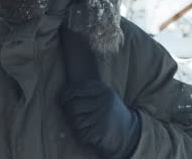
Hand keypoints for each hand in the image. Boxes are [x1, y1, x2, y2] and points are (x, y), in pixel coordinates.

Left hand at [59, 25, 140, 157]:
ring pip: (76, 121)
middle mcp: (103, 102)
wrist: (128, 130)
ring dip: (77, 124)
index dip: (65, 97)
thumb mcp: (103, 93)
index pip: (74, 91)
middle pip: (72, 107)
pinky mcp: (102, 131)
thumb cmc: (109, 109)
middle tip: (73, 114)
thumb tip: (72, 57)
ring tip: (85, 122)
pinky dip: (82, 135)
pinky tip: (90, 132)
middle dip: (70, 112)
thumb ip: (88, 87)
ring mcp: (102, 117)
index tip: (64, 100)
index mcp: (102, 90)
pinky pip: (82, 133)